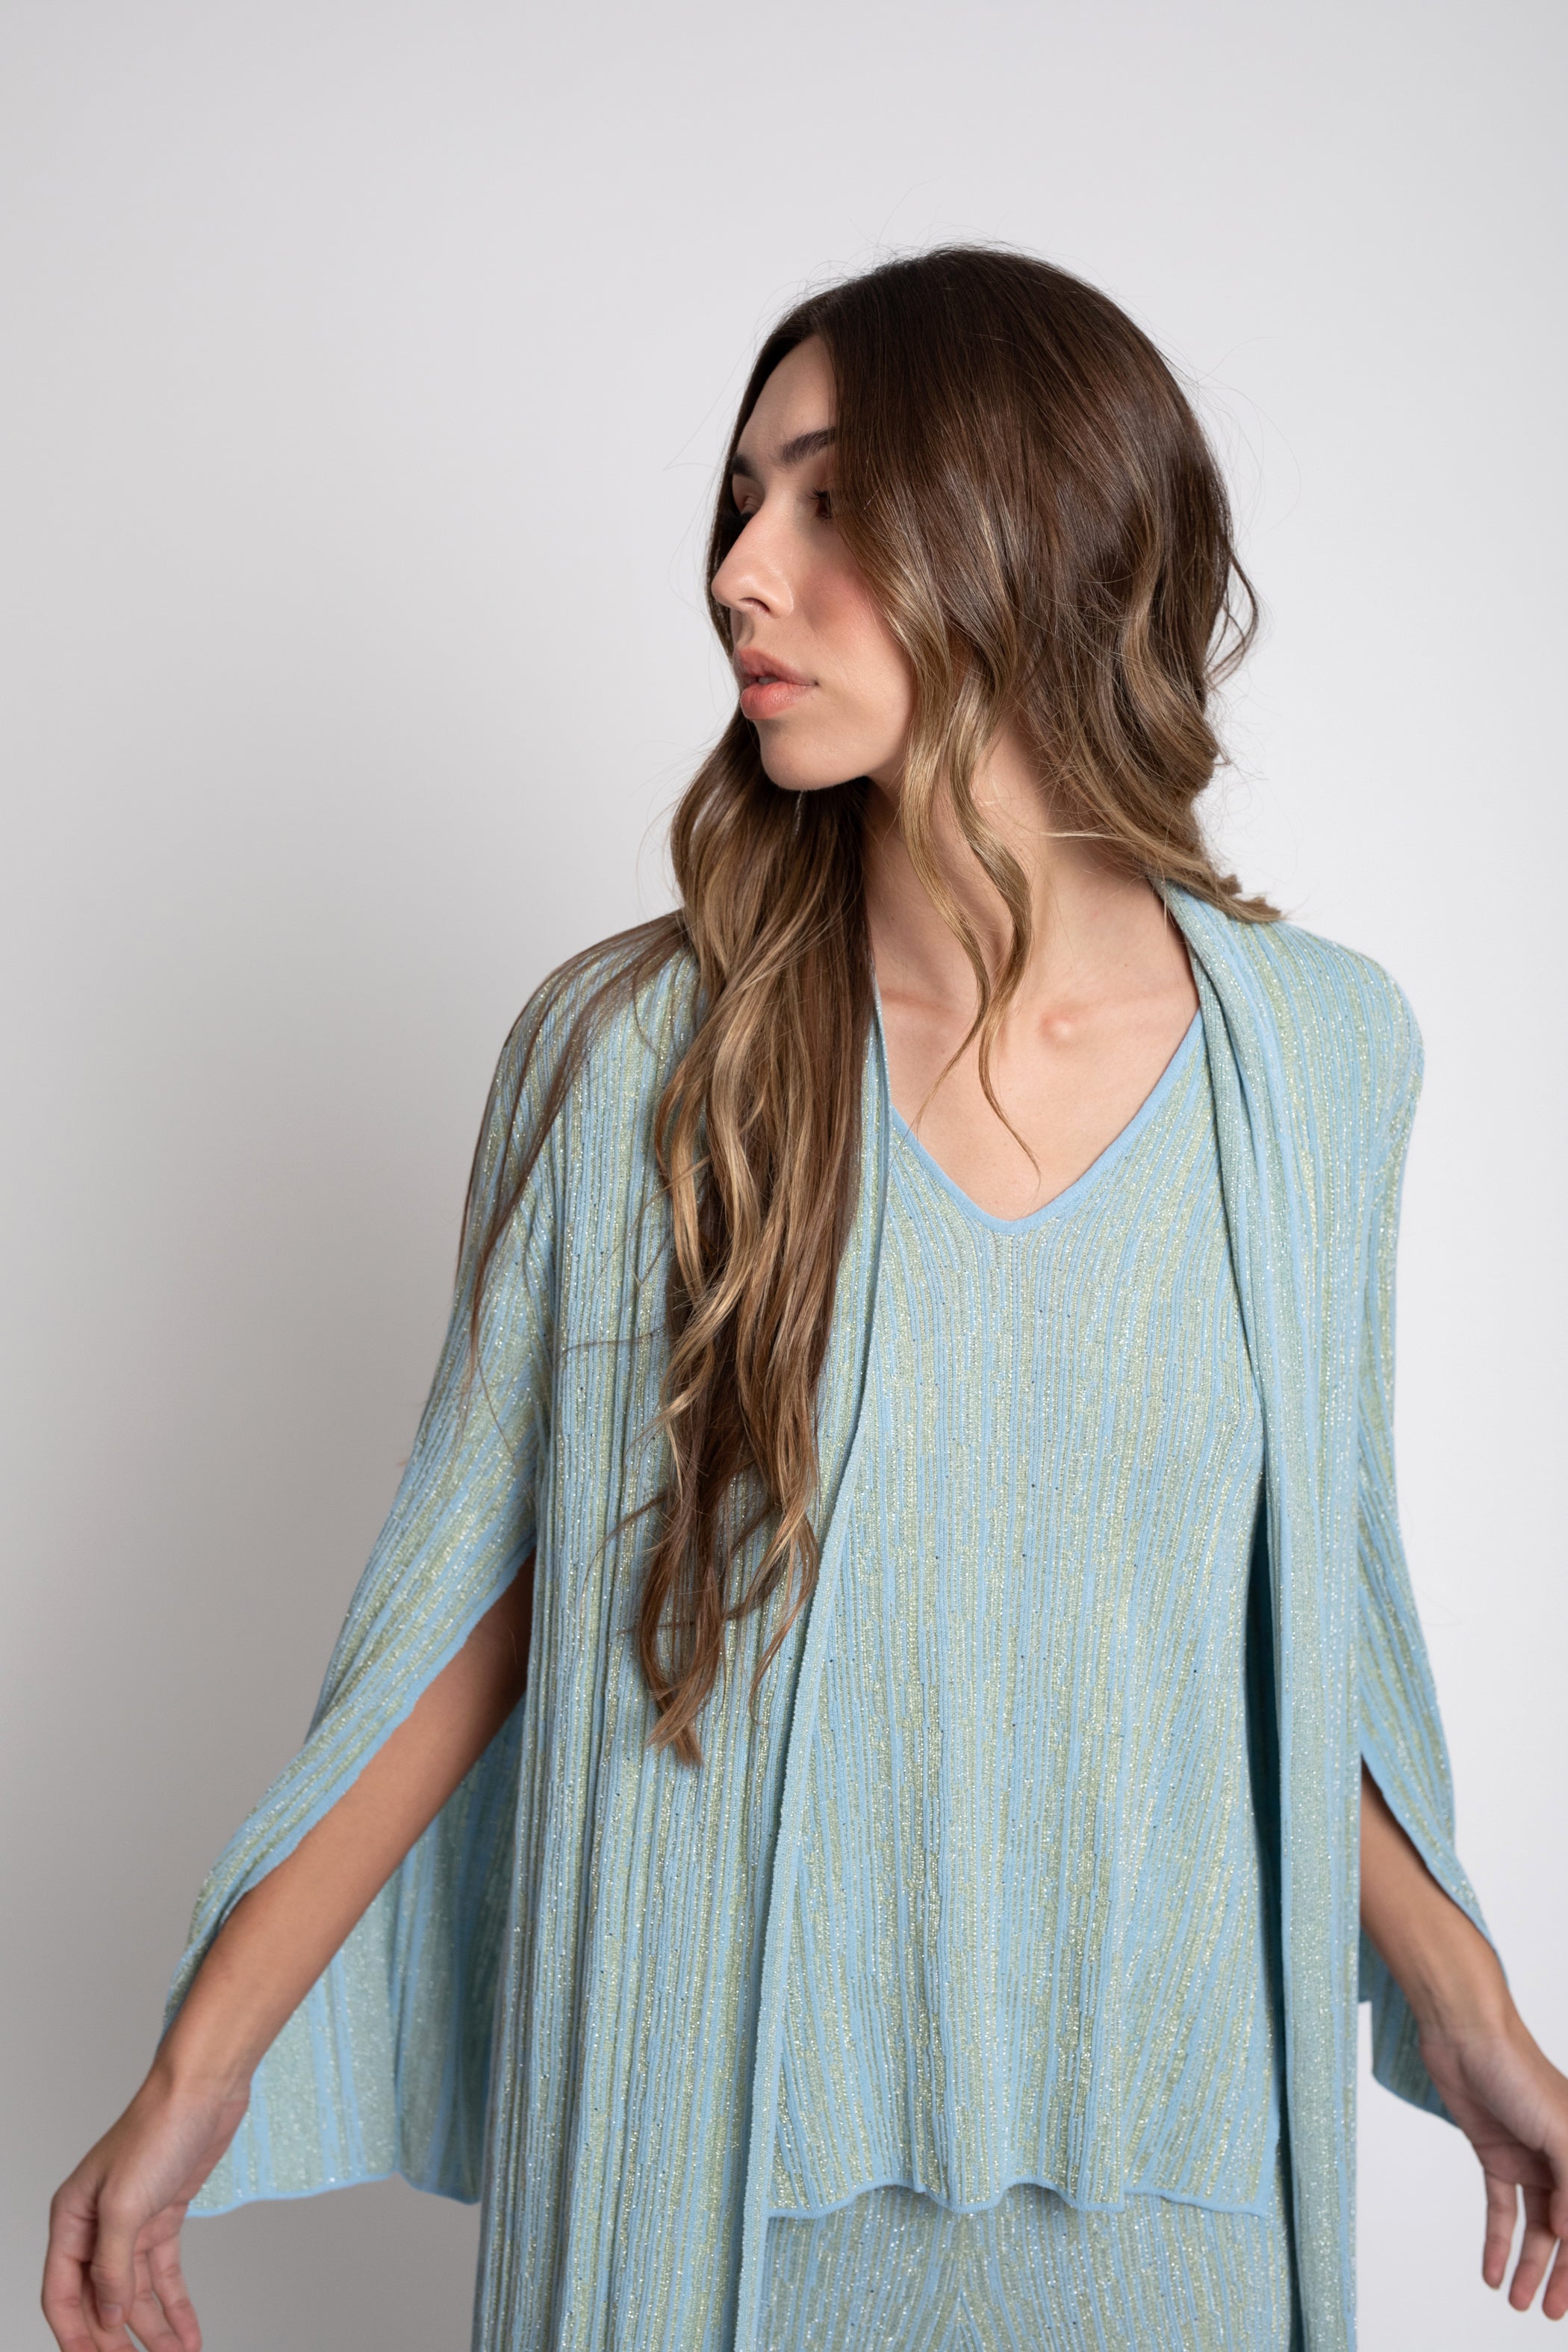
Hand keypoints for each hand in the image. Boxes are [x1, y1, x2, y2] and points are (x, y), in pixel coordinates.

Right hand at [42, 2066, 248, 2351]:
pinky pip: (165, 2274)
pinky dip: (176, 2306)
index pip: (63, 2293)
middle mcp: (98, 2225)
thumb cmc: (156, 2131)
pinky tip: (188, 2333)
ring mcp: (133, 2222)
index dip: (76, 2336)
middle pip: (100, 2299)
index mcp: (72, 2219)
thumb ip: (113, 2267)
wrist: (204, 2090)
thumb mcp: (125, 2205)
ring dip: (153, 2331)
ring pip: (135, 2293)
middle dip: (116, 2341)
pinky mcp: (166, 2216)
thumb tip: (108, 2316)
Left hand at [1418, 2007, 1567, 2319]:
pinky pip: (1500, 2207)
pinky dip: (1496, 2240)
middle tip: (1548, 2313)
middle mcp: (1562, 2160)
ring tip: (1516, 2302)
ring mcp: (1528, 2158)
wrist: (1464, 2034)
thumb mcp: (1559, 2131)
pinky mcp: (1494, 2154)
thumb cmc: (1519, 2070)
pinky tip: (1490, 2270)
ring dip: (1527, 2265)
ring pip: (1535, 2225)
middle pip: (1566, 2230)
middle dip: (1561, 2275)